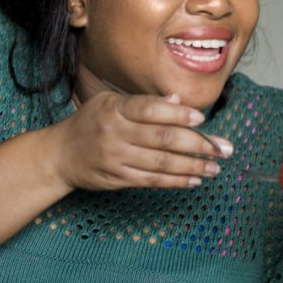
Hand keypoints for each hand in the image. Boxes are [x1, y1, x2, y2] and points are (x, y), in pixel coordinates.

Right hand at [54, 91, 231, 190]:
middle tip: (223, 149)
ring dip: (192, 166)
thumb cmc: (91, 122)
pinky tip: (194, 179)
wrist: (59, 154)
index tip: (202, 119)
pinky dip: (175, 181)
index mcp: (115, 109)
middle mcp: (115, 133)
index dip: (177, 115)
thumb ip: (145, 102)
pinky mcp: (117, 179)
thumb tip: (179, 101)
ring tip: (215, 167)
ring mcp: (115, 158)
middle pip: (162, 139)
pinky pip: (151, 181)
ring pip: (160, 164)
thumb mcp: (110, 103)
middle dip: (197, 144)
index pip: (150, 109)